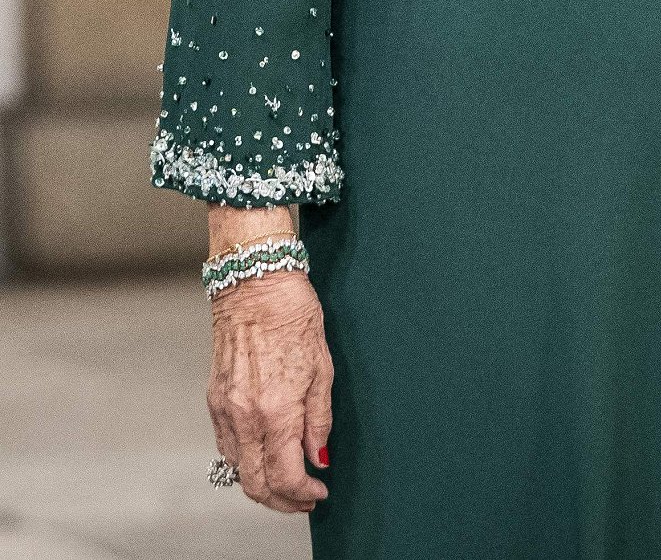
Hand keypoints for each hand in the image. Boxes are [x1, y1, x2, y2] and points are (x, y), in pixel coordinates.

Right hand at [207, 269, 333, 513]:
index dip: (304, 495)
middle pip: (256, 485)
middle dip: (282, 501)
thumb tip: (319, 458)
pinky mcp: (214, 398)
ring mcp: (225, 409)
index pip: (285, 477)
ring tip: (287, 479)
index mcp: (276, 410)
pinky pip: (226, 446)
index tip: (319, 492)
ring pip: (238, 470)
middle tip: (303, 498)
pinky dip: (245, 461)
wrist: (256, 281)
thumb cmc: (294, 314)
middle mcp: (245, 416)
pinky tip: (264, 453)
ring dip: (262, 484)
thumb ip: (319, 420)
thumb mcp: (323, 367)